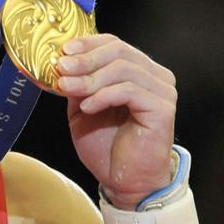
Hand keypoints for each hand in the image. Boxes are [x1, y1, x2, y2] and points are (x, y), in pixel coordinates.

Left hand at [56, 34, 176, 209]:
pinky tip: (87, 107)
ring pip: (122, 69)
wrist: (123, 179)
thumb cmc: (106, 145)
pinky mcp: (163, 108)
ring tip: (67, 87)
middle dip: (85, 59)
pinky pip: (129, 90)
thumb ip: (76, 84)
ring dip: (89, 78)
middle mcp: (155, 76)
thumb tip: (60, 62)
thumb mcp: (82, 107)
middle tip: (61, 67)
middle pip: (119, 51)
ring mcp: (162, 91)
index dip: (88, 44)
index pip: (114, 44)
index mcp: (138, 71)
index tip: (63, 51)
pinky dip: (103, 95)